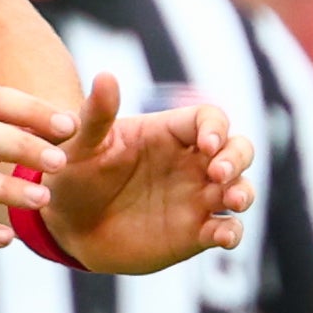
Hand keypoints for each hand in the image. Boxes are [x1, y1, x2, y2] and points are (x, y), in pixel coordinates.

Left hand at [37, 74, 253, 276]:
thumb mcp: (81, 145)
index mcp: (169, 134)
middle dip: (237, 157)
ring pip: (240, 187)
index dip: (216, 127)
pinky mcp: (195, 233)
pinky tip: (223, 236)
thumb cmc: (75, 175)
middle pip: (237, 148)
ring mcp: (196, 198)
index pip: (209, 119)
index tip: (207, 143)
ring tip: (233, 200)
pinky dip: (233, 233)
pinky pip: (227, 230)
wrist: (68, 225)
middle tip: (219, 172)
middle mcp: (190, 163)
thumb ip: (97, 114)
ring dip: (244, 192)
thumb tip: (105, 76)